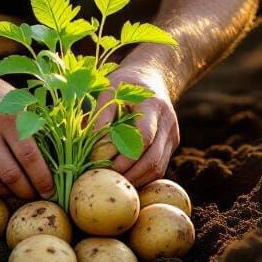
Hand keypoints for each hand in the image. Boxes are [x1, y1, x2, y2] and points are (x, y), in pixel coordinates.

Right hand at [0, 68, 54, 201]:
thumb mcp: (18, 100)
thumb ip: (38, 123)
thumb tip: (71, 145)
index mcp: (8, 116)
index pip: (29, 157)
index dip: (42, 178)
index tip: (50, 190)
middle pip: (11, 175)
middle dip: (27, 192)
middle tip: (36, 197)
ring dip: (8, 193)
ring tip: (18, 193)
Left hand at [95, 67, 180, 187]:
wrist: (152, 78)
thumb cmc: (125, 83)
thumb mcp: (110, 88)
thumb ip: (101, 113)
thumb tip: (90, 141)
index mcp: (153, 105)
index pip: (145, 136)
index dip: (126, 155)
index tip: (105, 164)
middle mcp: (167, 123)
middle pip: (153, 159)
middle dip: (129, 174)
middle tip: (106, 181)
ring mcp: (172, 136)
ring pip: (158, 168)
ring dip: (135, 180)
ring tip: (112, 184)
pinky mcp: (170, 146)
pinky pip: (158, 168)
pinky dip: (141, 177)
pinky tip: (123, 180)